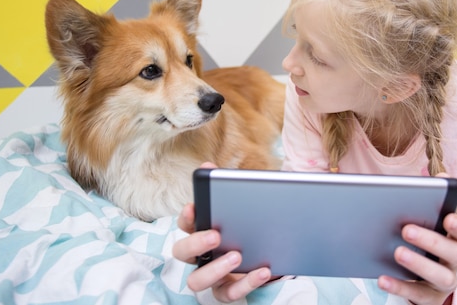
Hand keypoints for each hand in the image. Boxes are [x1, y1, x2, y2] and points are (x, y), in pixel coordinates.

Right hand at [172, 162, 271, 301]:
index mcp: (201, 230)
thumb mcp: (242, 204)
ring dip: (215, 269)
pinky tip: (265, 271)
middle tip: (216, 235)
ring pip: (197, 280)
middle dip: (195, 243)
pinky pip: (229, 294)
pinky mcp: (227, 291)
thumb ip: (226, 186)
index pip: (184, 223)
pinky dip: (246, 284)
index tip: (193, 207)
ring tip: (238, 256)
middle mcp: (200, 254)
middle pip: (181, 252)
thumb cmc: (250, 224)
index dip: (186, 216)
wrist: (275, 249)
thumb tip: (208, 164)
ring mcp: (211, 275)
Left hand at [377, 211, 456, 304]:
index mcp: (453, 243)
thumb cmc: (422, 250)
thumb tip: (404, 201)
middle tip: (407, 230)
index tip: (448, 218)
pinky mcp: (431, 299)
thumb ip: (419, 219)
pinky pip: (417, 294)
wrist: (423, 284)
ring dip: (419, 263)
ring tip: (398, 253)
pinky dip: (399, 286)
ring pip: (440, 276)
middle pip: (453, 252)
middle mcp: (453, 263)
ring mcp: (444, 283)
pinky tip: (383, 279)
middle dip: (432, 241)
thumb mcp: (424, 235)